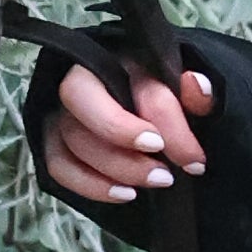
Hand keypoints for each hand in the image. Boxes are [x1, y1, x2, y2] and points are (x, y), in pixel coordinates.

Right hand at [45, 55, 212, 206]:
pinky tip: (124, 194)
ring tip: (153, 183)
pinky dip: (88, 184)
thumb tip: (196, 86)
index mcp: (124, 57)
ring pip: (72, 138)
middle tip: (164, 174)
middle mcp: (84, 78)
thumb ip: (198, 92)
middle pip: (83, 100)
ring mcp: (62, 110)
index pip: (140, 87)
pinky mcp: (52, 140)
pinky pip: (57, 164)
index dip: (169, 127)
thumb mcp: (190, 95)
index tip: (193, 161)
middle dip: (123, 140)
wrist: (151, 117)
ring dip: (115, 168)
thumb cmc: (170, 103)